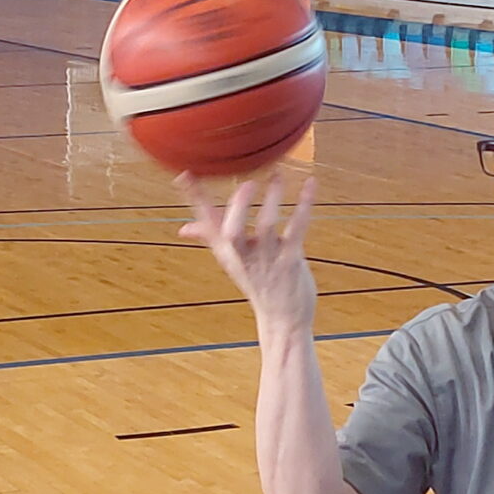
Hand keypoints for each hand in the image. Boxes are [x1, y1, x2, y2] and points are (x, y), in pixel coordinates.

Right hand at [178, 172, 317, 332]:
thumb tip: (183, 229)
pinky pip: (297, 229)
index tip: (184, 174)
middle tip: (246, 182)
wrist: (283, 319)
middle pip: (232, 231)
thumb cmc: (258, 284)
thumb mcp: (231, 261)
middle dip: (237, 206)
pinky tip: (310, 183)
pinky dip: (304, 205)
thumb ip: (210, 239)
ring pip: (267, 225)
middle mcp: (244, 255)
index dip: (196, 199)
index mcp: (228, 251)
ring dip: (273, 198)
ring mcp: (268, 258)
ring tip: (277, 174)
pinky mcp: (292, 260)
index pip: (206, 223)